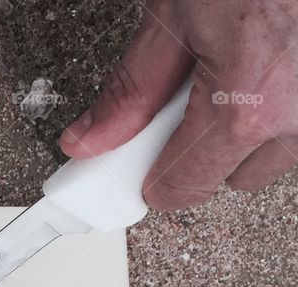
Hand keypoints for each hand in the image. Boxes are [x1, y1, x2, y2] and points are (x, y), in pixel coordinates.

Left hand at [60, 0, 297, 209]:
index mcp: (246, 104)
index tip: (134, 171)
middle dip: (201, 149)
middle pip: (230, 179)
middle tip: (186, 99)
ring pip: (275, 155)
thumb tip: (90, 140)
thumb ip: (130, 90)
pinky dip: (282, 105)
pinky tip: (266, 65)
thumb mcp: (173, 16)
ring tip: (234, 67)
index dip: (150, 180)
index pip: (182, 188)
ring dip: (248, 129)